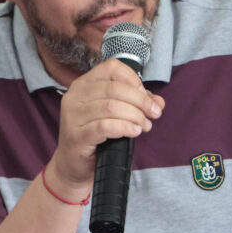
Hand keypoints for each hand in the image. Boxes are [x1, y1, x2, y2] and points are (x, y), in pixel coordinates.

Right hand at [48, 58, 163, 197]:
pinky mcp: (76, 135)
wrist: (75, 164)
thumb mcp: (116, 114)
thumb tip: (158, 102)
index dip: (134, 80)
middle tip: (153, 114)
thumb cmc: (95, 135)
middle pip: (116, 88)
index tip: (146, 95)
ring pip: (112, 106)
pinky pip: (105, 126)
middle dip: (141, 101)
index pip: (112, 68)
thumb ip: (137, 103)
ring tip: (144, 126)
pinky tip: (134, 132)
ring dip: (135, 116)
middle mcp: (75, 96)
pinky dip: (125, 127)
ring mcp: (73, 115)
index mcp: (84, 84)